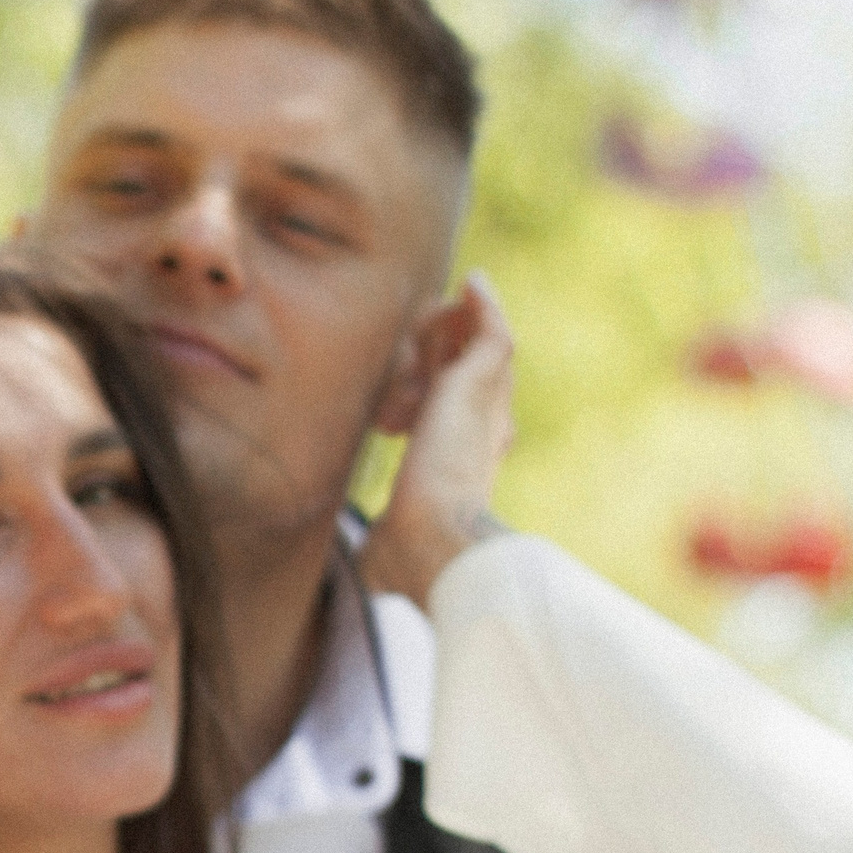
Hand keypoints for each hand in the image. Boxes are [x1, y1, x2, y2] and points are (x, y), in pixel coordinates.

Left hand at [360, 271, 515, 606]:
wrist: (432, 545)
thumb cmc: (408, 561)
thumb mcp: (384, 546)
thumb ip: (378, 543)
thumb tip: (359, 571)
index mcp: (463, 472)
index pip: (455, 427)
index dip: (425, 409)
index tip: (391, 415)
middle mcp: (484, 437)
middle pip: (470, 380)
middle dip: (436, 363)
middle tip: (406, 351)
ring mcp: (488, 410)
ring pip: (479, 351)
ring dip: (450, 333)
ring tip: (429, 315)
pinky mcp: (483, 385)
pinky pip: (494, 332)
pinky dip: (486, 307)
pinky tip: (472, 281)